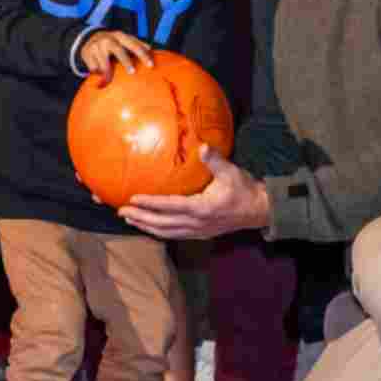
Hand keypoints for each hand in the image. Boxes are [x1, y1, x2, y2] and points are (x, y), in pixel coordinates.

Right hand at [81, 30, 152, 83]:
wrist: (89, 38)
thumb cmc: (112, 42)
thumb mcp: (123, 40)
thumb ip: (136, 44)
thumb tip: (150, 49)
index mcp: (120, 36)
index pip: (133, 45)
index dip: (142, 55)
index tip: (150, 65)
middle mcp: (108, 39)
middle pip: (118, 50)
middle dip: (126, 62)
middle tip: (133, 72)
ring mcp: (96, 46)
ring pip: (104, 63)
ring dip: (108, 72)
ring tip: (108, 79)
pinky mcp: (87, 53)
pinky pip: (94, 68)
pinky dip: (97, 72)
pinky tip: (98, 72)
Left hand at [120, 146, 270, 238]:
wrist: (258, 211)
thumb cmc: (244, 189)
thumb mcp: (231, 171)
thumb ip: (215, 160)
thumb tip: (203, 146)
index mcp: (201, 208)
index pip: (169, 206)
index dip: (150, 203)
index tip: (132, 199)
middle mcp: (196, 223)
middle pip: (162, 223)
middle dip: (141, 218)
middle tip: (121, 211)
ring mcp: (197, 231)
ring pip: (166, 232)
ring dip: (146, 226)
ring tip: (129, 219)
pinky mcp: (200, 234)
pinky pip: (174, 235)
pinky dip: (159, 231)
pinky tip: (150, 226)